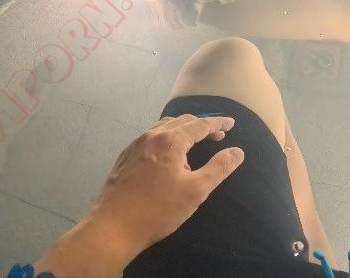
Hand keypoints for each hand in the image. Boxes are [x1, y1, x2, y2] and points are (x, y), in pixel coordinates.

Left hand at [89, 115, 243, 250]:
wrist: (112, 227)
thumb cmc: (158, 210)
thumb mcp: (196, 191)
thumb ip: (219, 168)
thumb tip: (237, 151)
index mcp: (170, 141)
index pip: (200, 124)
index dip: (217, 122)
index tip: (231, 122)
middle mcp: (151, 136)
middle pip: (181, 121)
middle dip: (201, 125)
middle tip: (218, 134)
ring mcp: (135, 145)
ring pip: (163, 127)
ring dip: (183, 130)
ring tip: (195, 141)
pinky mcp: (125, 157)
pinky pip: (150, 137)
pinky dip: (166, 137)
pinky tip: (167, 155)